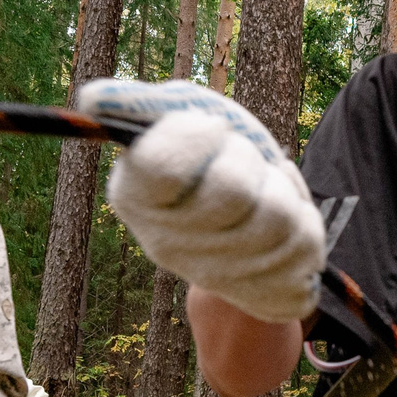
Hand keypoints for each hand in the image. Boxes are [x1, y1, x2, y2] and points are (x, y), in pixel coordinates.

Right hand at [79, 81, 324, 324]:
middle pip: (231, 188)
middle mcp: (166, 245)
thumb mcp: (178, 115)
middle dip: (250, 160)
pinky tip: (288, 224)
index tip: (213, 128)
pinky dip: (306, 222)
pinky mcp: (264, 296)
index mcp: (135, 196)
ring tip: (267, 193)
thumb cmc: (211, 157)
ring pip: (277, 217)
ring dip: (284, 191)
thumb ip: (141, 104)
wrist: (249, 222)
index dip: (198, 135)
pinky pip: (306, 247)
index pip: (163, 163)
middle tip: (245, 163)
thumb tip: (90, 99)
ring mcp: (215, 278)